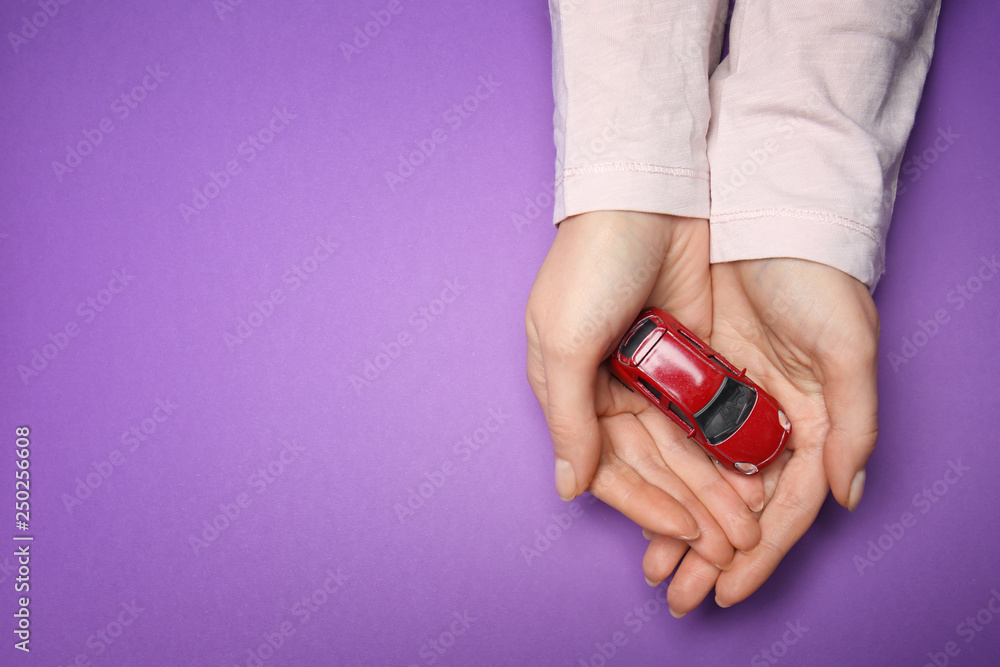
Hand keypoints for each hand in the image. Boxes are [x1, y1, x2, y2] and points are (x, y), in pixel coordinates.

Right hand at [525, 211, 763, 564]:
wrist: (646, 195)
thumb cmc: (590, 265)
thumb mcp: (564, 342)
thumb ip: (570, 419)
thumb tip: (570, 488)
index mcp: (572, 391)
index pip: (606, 467)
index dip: (643, 504)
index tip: (684, 532)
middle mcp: (610, 390)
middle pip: (652, 465)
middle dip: (688, 504)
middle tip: (727, 542)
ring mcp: (653, 374)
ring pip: (684, 446)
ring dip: (712, 486)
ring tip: (746, 522)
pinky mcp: (692, 355)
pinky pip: (710, 413)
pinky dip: (727, 445)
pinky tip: (752, 474)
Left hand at [641, 258, 878, 612]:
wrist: (765, 209)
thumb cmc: (816, 277)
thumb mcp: (847, 347)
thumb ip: (853, 425)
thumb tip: (845, 497)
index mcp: (816, 420)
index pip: (786, 505)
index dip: (760, 552)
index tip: (727, 589)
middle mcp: (773, 416)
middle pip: (740, 500)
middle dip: (710, 549)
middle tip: (678, 589)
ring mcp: (732, 395)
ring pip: (704, 474)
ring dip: (682, 518)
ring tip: (655, 560)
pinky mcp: (694, 370)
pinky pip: (677, 432)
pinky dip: (665, 469)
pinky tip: (645, 500)